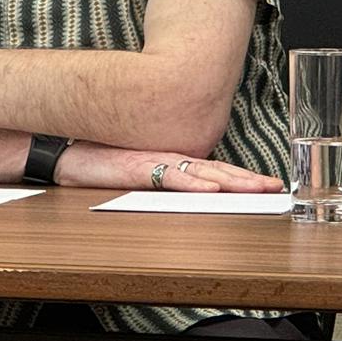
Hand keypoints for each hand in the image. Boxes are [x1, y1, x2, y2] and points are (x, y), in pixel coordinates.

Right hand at [54, 141, 285, 192]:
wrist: (66, 150)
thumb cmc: (98, 160)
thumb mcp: (135, 174)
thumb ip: (160, 179)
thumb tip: (185, 190)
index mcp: (172, 163)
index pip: (215, 172)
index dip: (243, 179)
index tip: (268, 185)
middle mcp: (170, 160)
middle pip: (218, 172)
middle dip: (248, 182)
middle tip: (275, 188)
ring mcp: (156, 162)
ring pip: (202, 173)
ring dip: (232, 182)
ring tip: (257, 189)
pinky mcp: (139, 168)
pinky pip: (171, 176)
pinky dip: (193, 183)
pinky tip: (212, 189)